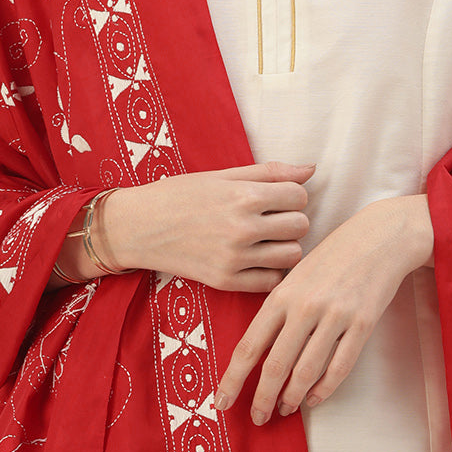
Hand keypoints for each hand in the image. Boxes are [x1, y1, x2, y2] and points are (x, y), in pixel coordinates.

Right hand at [60, 162, 313, 291]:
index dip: (292, 194)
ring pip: (292, 255)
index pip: (299, 196)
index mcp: (243, 196)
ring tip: (267, 239)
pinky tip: (256, 258)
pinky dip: (271, 270)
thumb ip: (269, 172)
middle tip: (272, 218)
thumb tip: (311, 169)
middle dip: (291, 219)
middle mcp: (242, 228)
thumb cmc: (181, 194)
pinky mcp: (226, 281)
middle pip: (300, 225)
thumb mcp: (223, 175)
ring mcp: (235, 258)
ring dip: (285, 245)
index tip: (277, 197)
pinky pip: (273, 281)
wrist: (139, 227)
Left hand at [214, 194, 434, 424]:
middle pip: (275, 366)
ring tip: (285, 409)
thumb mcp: (295, 276)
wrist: (378, 237)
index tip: (222, 402)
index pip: (249, 346)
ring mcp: (335, 316)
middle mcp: (304, 307)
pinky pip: (339, 367)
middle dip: (263, 398)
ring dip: (292, 397)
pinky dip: (324, 389)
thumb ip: (278, 311)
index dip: (233, 379)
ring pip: (306, 371)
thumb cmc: (331, 257)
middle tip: (258, 418)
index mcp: (281, 294)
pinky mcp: (362, 324)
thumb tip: (258, 354)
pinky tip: (314, 398)